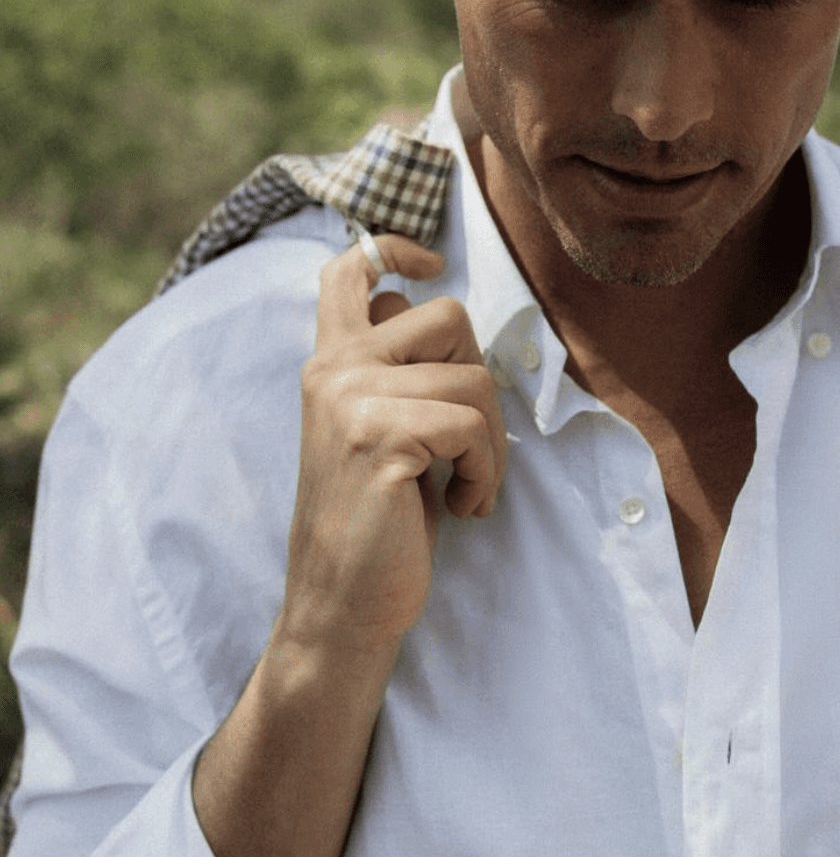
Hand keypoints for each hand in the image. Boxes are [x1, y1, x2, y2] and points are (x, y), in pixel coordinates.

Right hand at [279, 232, 507, 675]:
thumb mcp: (381, 429)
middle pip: (449, 315)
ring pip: (473, 376)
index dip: (393, 249)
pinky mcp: (378, 435)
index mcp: (330, 362)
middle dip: (479, 379)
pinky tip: (462, 506)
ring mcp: (350, 397)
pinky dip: (486, 470)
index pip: (349, 270)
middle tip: (466, 445)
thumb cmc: (378, 521)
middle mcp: (333, 368)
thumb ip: (397, 372)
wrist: (342, 607)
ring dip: (491, 441)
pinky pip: (472, 424)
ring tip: (465, 487)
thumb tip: (450, 321)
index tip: (428, 263)